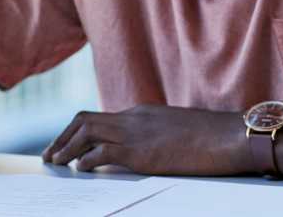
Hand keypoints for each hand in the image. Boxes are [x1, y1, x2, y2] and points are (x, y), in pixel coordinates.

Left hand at [41, 105, 251, 174]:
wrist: (231, 136)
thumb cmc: (214, 138)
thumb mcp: (179, 132)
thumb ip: (158, 137)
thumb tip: (149, 152)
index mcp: (144, 113)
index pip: (102, 119)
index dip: (80, 134)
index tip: (68, 147)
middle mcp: (135, 118)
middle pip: (85, 120)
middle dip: (62, 137)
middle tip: (50, 155)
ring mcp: (137, 133)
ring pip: (86, 132)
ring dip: (66, 147)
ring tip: (56, 162)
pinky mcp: (140, 152)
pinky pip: (101, 153)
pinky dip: (86, 161)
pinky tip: (80, 170)